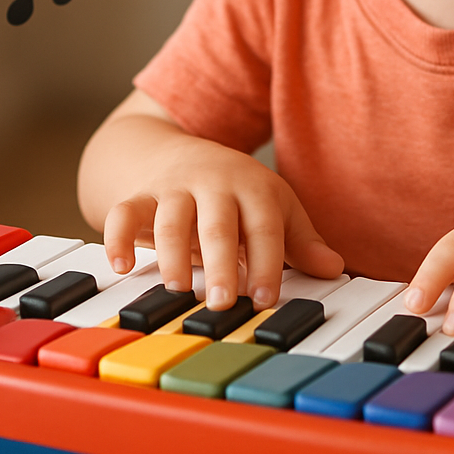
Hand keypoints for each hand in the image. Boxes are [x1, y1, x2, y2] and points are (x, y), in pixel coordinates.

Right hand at [100, 126, 342, 311]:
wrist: (174, 151)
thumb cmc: (234, 190)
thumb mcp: (272, 206)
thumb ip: (300, 241)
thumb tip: (335, 268)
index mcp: (253, 187)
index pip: (264, 226)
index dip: (267, 261)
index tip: (266, 298)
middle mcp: (214, 184)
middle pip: (218, 223)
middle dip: (221, 262)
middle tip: (222, 302)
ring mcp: (174, 188)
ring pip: (171, 218)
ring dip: (173, 253)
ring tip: (178, 289)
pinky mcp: (139, 196)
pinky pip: (124, 212)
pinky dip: (118, 237)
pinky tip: (123, 266)